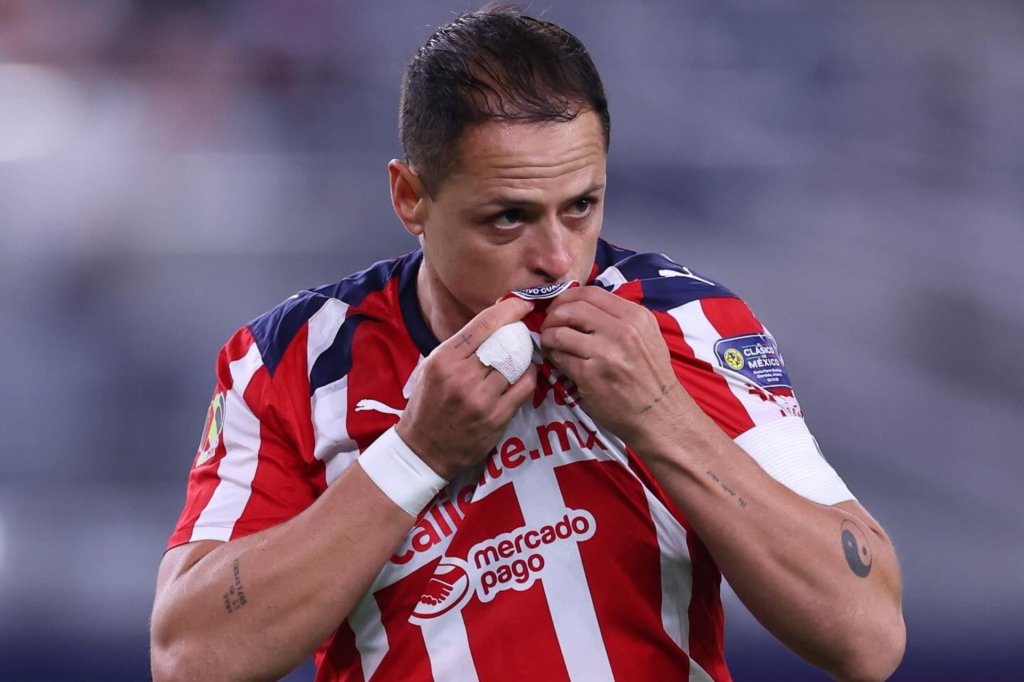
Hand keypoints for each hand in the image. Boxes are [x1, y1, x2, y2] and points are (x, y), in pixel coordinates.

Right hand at [397, 297, 538, 478]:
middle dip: (519, 334)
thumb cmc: (427, 404)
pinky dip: (529, 376)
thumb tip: (491, 323)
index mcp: (444, 359)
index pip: (483, 325)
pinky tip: (526, 373)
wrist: (423, 448)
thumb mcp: (432, 367)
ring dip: (524, 357)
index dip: (508, 310)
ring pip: (516, 365)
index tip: (522, 302)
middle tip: (525, 330)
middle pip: (504, 344)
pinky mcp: (496, 418)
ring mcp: (481, 399)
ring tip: (525, 353)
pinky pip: (523, 388)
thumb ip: (459, 348)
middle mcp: (462, 377)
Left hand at [540, 286, 689, 445]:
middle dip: (553, 315)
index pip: (591, 292)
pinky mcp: (590, 375)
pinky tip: (556, 359)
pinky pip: (560, 357)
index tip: (560, 307)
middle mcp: (622, 330)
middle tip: (549, 325)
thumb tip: (583, 306)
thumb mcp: (647, 336)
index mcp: (636, 316)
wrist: (659, 414)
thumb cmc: (651, 376)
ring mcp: (605, 352)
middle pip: (572, 308)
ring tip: (550, 343)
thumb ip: (620, 318)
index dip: (568, 297)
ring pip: (560, 332)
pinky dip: (552, 355)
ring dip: (548, 336)